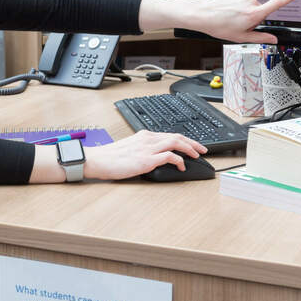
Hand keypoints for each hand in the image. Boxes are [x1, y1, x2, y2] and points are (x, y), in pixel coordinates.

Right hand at [83, 131, 207, 180]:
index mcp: (144, 136)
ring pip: (176, 143)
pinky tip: (182, 166)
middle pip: (177, 136)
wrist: (97, 160)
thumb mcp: (130, 150)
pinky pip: (169, 156)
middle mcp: (148, 139)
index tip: (193, 146)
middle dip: (193, 142)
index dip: (185, 140)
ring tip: (198, 156)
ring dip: (190, 149)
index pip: (170, 134)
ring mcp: (148, 148)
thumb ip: (144, 150)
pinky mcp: (146, 159)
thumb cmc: (110, 158)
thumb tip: (157, 158)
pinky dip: (179, 160)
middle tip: (203, 150)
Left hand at [181, 0, 300, 43]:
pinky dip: (237, 4)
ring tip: (230, 17)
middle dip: (253, 18)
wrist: (203, 14)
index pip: (278, 3)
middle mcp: (251, 2)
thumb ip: (260, 38)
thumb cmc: (219, 26)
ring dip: (243, 11)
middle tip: (239, 24)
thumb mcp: (241, 37)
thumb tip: (274, 39)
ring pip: (250, 5)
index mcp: (254, 14)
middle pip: (260, 11)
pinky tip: (227, 9)